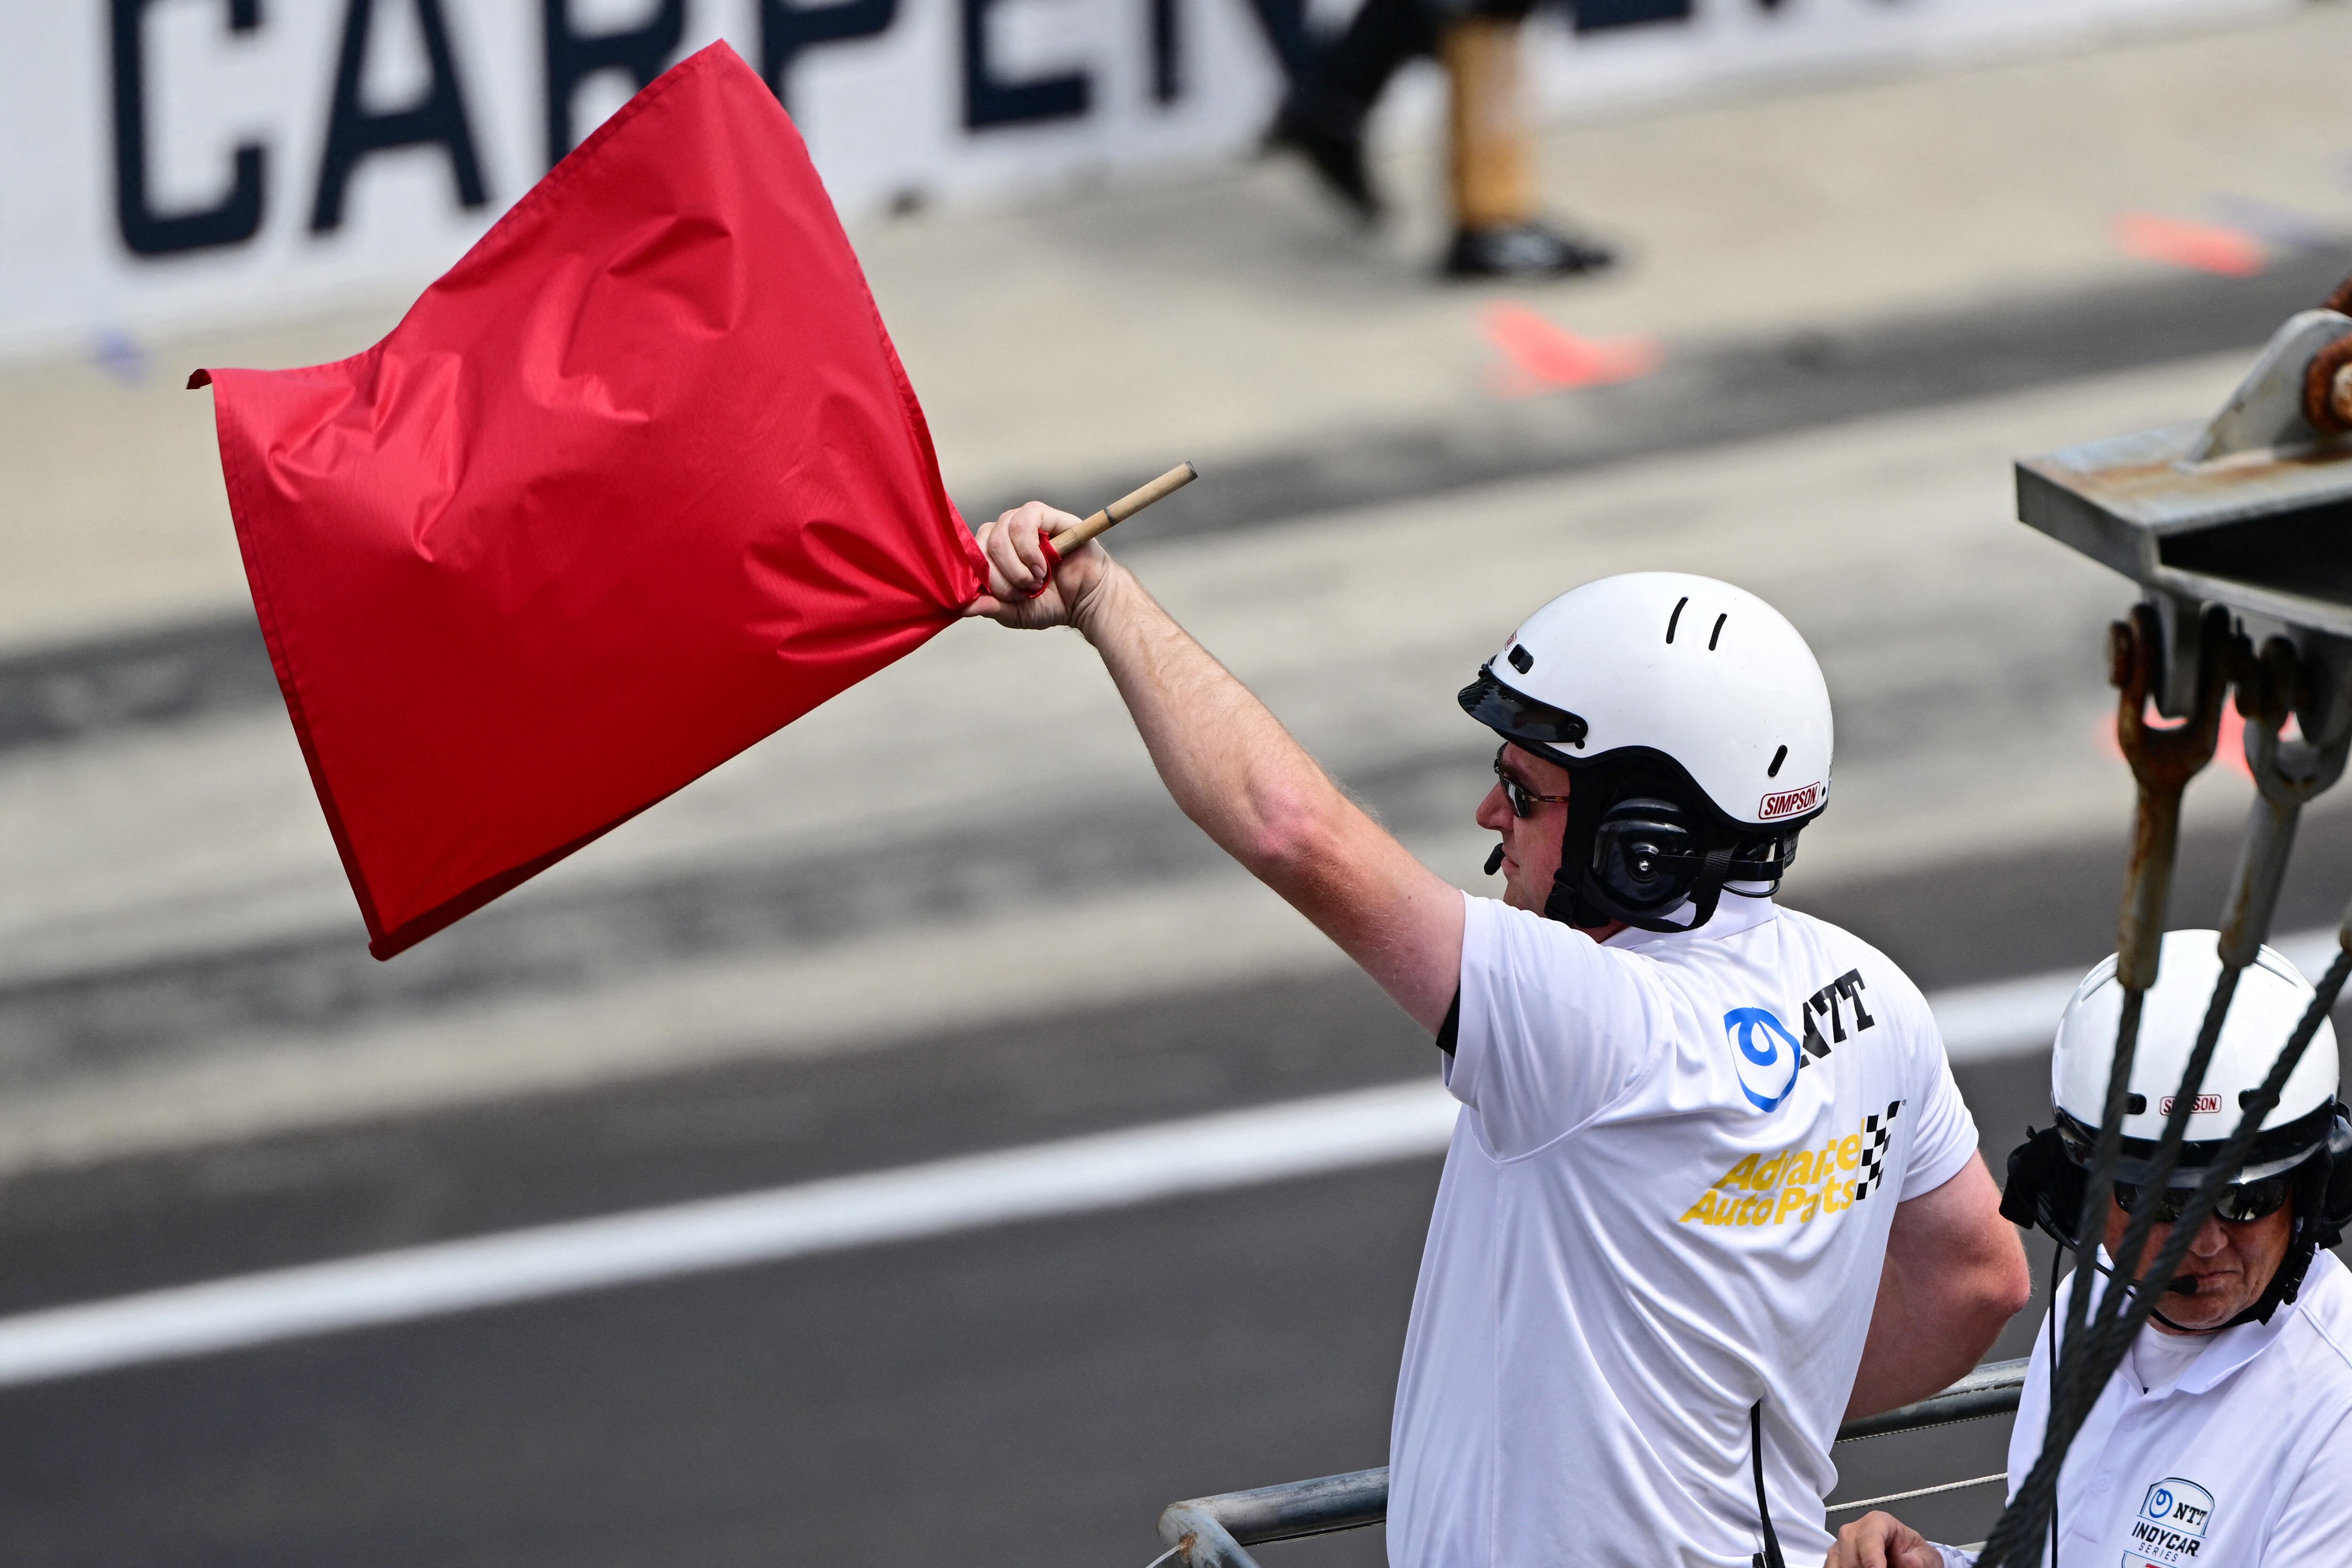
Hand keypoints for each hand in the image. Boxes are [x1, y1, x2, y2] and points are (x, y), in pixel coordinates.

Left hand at [960, 501, 1115, 630]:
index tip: (1003, 598)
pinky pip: (1024, 520)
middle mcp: (1005, 533)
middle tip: (1024, 591)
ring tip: (1036, 580)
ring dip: (1016, 565)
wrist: (1088, 601)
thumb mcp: (1015, 613)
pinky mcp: (1046, 515)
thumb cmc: (1053, 602)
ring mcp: (1024, 521)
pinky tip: (1042, 566)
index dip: (983, 577)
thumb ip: (991, 607)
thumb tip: (964, 606)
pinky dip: (1029, 549)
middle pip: (983, 544)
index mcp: (994, 553)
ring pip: (1000, 533)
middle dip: (1001, 577)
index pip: (971, 555)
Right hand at [1826, 1512, 1947, 1567]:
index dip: (1872, 1558)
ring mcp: (1841, 1545)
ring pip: (1839, 1564)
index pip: (1869, 1538)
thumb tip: (1909, 1561)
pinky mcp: (1834, 1559)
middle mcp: (1854, 1530)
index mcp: (1878, 1522)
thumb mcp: (1926, 1557)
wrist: (1905, 1559)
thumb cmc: (1913, 1555)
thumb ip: (1920, 1560)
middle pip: (1851, 1555)